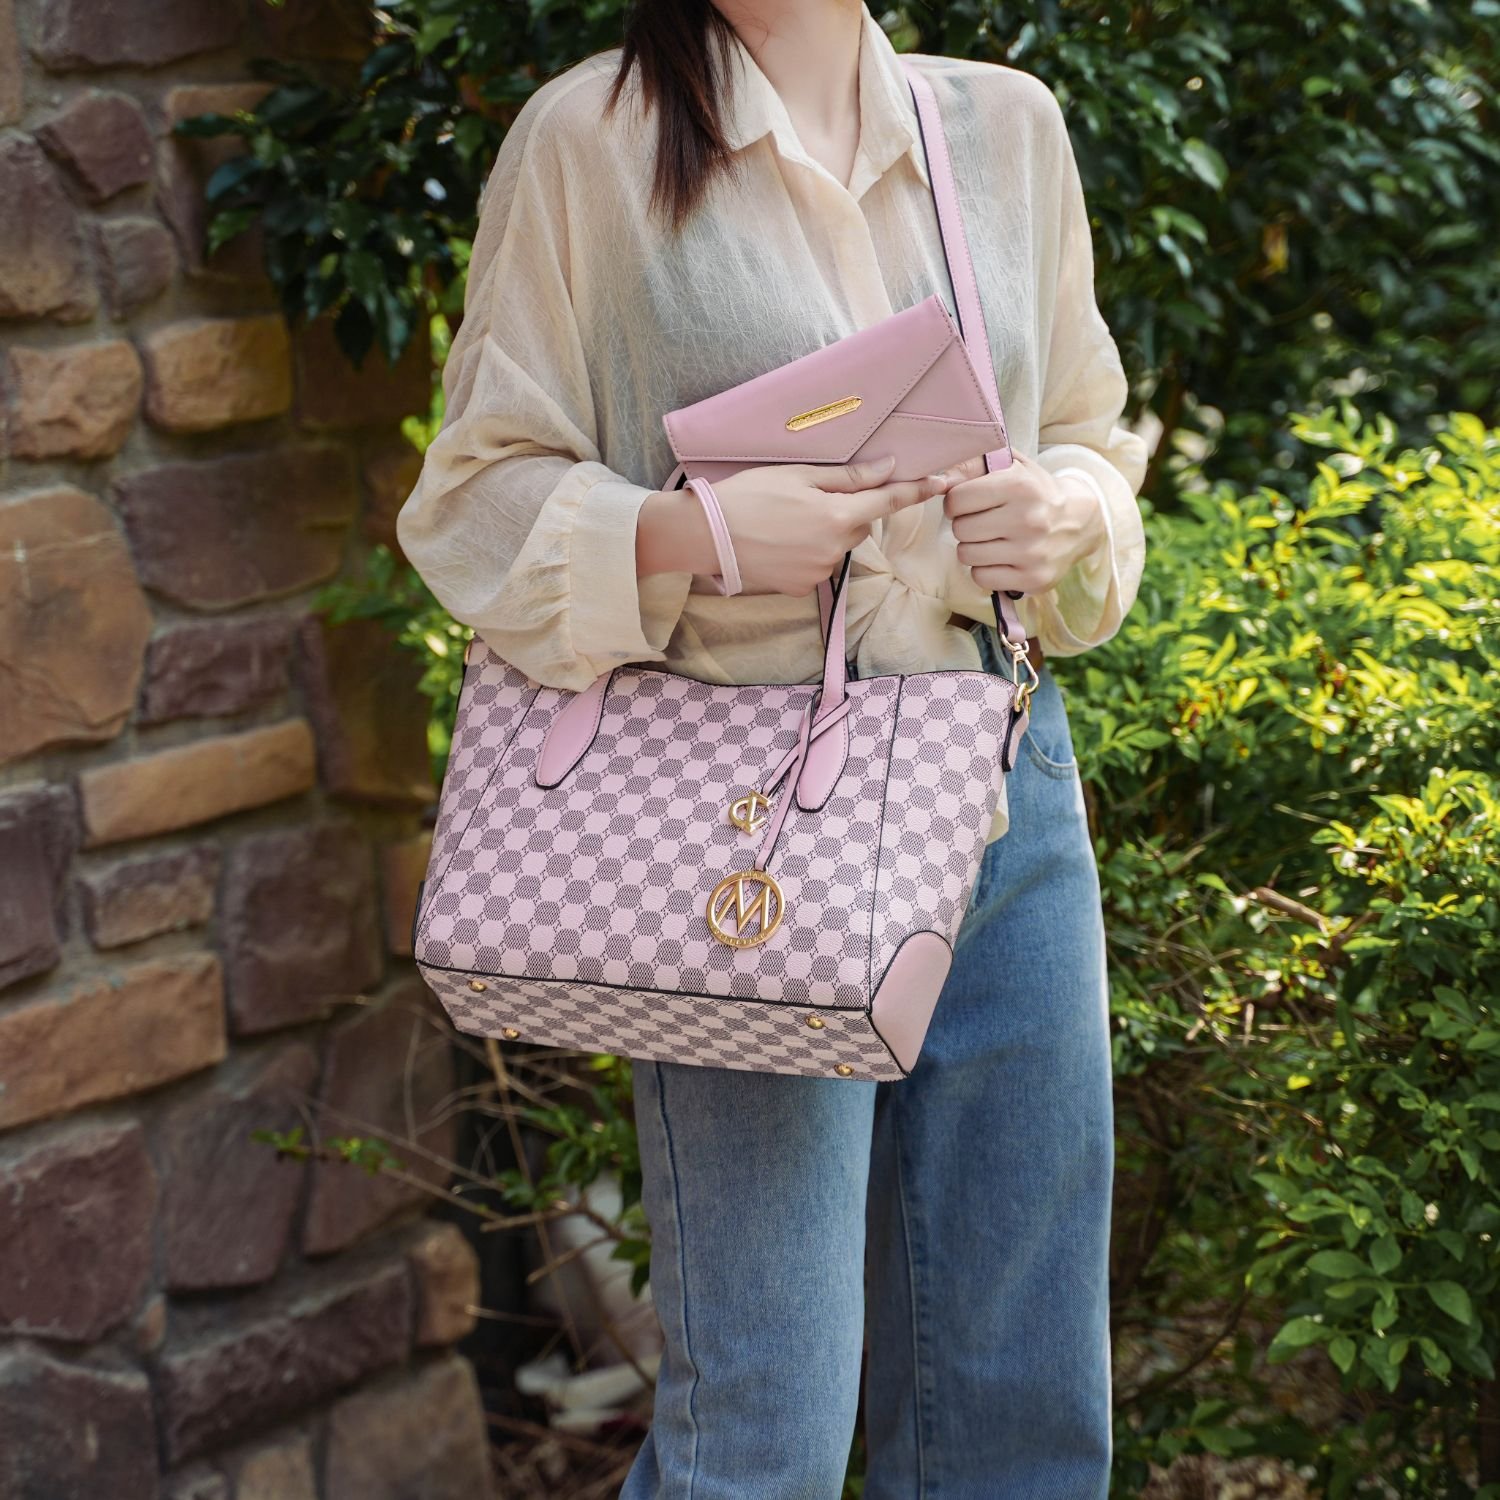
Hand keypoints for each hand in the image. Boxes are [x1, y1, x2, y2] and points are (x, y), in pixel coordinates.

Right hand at [637, 454, 952, 596]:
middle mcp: (835, 549)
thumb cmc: (748, 496)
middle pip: (859, 526)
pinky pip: (817, 565)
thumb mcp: (798, 476)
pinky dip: (805, 552)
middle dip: (845, 512)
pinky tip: (777, 542)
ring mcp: (818, 573)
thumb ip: (848, 477)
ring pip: (837, 546)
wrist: (704, 536)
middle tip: (807, 498)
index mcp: (838, 516)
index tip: (947, 481)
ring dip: (823, 532)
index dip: (919, 490)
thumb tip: (888, 468)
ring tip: (784, 521)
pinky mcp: (801, 588)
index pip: (889, 501)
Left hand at [935, 451, 1107, 594]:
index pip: (957, 499)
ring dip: (974, 548)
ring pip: (967, 555)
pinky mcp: (1032, 578)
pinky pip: (981, 578)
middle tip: (983, 522)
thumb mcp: (1010, 465)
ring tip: (992, 539)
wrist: (1078, 522)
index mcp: (1019, 485)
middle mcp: (1027, 519)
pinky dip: (985, 569)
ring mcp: (1031, 552)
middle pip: (960, 530)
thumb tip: (940, 479)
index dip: (956, 501)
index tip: (969, 502)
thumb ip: (972, 464)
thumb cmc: (1034, 491)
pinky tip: (1000, 558)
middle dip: (965, 525)